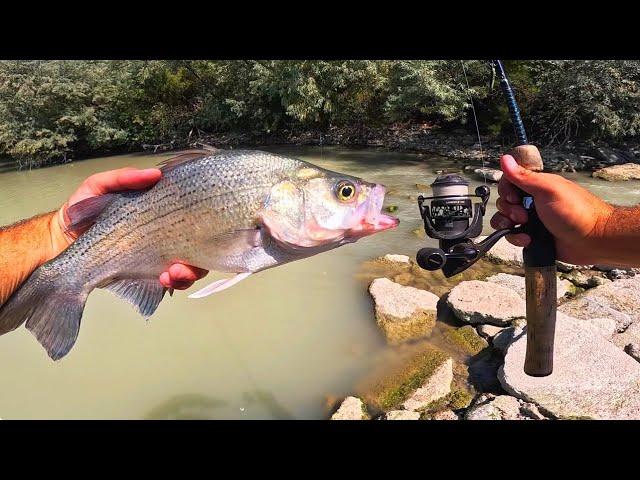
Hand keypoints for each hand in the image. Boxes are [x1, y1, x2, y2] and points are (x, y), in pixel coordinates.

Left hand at [50, 167, 207, 289]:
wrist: (61, 244)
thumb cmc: (81, 212)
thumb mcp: (98, 187)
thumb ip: (123, 178)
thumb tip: (156, 174)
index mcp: (159, 211)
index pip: (192, 215)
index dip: (202, 223)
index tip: (198, 229)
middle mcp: (166, 232)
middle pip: (199, 245)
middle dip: (197, 258)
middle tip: (182, 264)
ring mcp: (160, 254)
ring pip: (191, 266)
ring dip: (188, 273)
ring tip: (172, 275)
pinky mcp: (150, 273)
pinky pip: (174, 281)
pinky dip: (175, 282)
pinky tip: (164, 278)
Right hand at [490, 154, 613, 264]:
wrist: (592, 241)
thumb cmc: (576, 212)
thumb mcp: (548, 189)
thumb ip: (524, 176)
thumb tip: (505, 158)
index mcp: (537, 186)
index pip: (509, 181)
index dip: (506, 190)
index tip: (514, 197)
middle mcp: (533, 201)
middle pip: (504, 201)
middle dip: (508, 209)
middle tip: (523, 214)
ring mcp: (532, 219)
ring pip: (505, 218)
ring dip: (508, 224)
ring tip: (524, 227)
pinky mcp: (532, 236)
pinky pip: (512, 235)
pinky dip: (516, 238)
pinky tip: (528, 239)